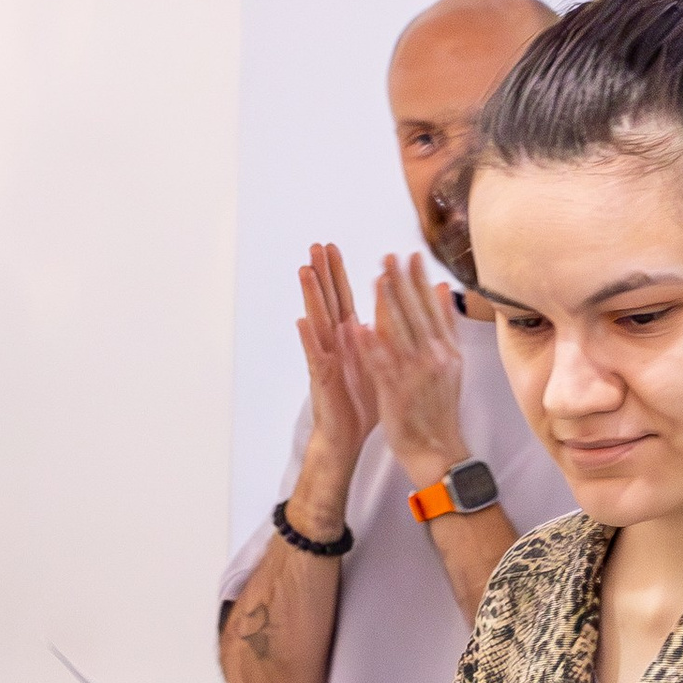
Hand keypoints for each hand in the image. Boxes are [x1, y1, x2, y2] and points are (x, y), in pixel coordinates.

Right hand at [292, 245, 373, 502]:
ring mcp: (325, 358)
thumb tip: (381, 313)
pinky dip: (308, 337)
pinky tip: (301, 320)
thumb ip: (378, 337)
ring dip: (311, 296)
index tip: (333, 246)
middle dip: (322, 274)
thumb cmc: (361, 402)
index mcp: (349, 338)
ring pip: (317, 321)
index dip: (338, 273)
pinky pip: (314, 355)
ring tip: (304, 271)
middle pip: (327, 301)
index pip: (343, 298)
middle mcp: (334, 343)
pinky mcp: (322, 378)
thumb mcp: (376, 362)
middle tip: (316, 245)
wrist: (347, 436)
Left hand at [352, 252, 468, 490]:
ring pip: (401, 335)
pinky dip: (373, 347)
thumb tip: (444, 289)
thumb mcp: (451, 362)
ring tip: (378, 279)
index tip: (410, 256)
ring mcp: (416, 375)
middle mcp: (434, 358)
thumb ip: (445, 325)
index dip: (419, 281)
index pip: (432, 308)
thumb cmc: (439, 407)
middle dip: (403, 284)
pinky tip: (361, 328)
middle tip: (390, 256)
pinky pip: (383, 366)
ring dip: (389, 306)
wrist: (437, 449)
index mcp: (446, 350)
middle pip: (417, 315)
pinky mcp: (397, 392)